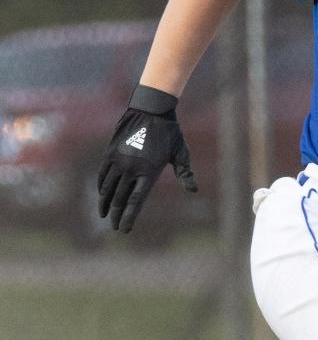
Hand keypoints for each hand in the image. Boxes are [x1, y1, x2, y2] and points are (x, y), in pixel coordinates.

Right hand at [97, 85, 196, 232]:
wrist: (150, 110)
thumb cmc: (169, 133)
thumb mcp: (181, 153)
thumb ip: (185, 173)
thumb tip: (193, 190)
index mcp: (149, 172)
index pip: (135, 201)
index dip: (129, 216)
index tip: (124, 229)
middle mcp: (131, 168)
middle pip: (120, 198)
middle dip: (117, 215)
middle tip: (115, 228)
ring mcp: (119, 160)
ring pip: (108, 188)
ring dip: (105, 203)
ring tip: (104, 215)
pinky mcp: (110, 152)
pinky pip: (103, 174)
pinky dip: (101, 186)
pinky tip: (102, 194)